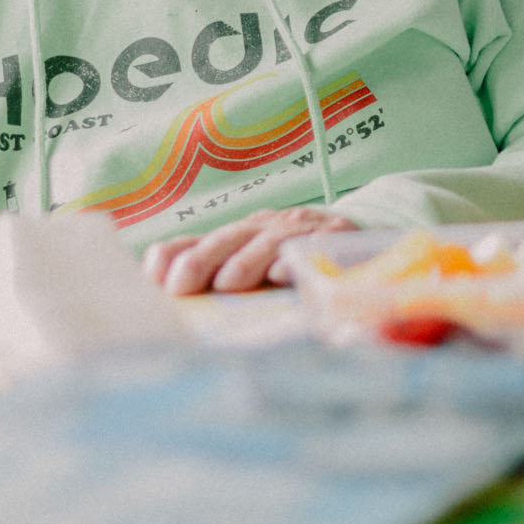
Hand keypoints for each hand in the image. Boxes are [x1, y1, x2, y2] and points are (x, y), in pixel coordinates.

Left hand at [144, 206, 356, 296]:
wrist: (367, 243)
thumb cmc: (300, 267)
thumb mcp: (255, 272)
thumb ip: (216, 284)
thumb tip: (169, 295)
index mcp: (238, 237)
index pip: (196, 241)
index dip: (173, 255)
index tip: (156, 280)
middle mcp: (266, 228)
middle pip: (228, 238)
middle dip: (201, 259)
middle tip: (181, 286)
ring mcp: (304, 229)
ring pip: (270, 240)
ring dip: (247, 261)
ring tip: (230, 283)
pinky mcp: (340, 234)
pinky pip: (318, 244)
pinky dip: (299, 259)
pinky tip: (284, 276)